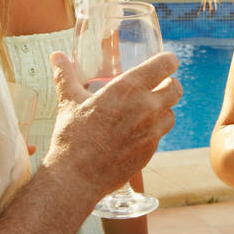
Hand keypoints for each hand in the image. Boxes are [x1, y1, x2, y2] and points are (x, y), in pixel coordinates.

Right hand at [46, 51, 181, 197]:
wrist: (76, 177)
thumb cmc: (72, 136)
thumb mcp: (68, 100)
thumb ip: (65, 75)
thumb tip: (57, 56)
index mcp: (128, 88)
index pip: (165, 64)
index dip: (168, 61)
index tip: (166, 62)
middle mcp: (146, 107)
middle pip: (176, 88)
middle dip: (169, 84)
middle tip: (158, 85)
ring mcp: (151, 131)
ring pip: (171, 113)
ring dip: (163, 109)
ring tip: (148, 110)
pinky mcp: (151, 151)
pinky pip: (160, 134)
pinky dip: (154, 130)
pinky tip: (138, 132)